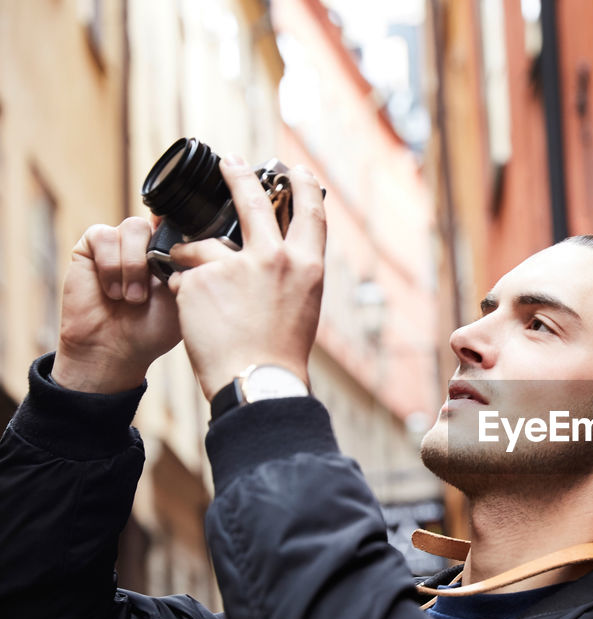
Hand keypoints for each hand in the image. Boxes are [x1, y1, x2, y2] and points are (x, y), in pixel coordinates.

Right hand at [52, 217, 181, 392]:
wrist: (115, 349)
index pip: (179, 225)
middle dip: (154, 259)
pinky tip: (111, 291)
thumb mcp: (185, 298)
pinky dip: (110, 265)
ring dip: (133, 266)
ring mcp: (118, 244)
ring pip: (133, 227)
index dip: (180, 234)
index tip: (177, 257)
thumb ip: (191, 268)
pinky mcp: (90, 247)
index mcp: (171, 255)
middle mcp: (145, 246)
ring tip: (131, 298)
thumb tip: (195, 243)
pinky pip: (103, 236)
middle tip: (147, 295)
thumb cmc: (152, 329)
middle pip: (156, 224)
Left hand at [167, 157, 325, 400]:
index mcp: (307, 267)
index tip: (295, 171)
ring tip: (198, 291)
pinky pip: (182, 275)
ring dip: (193, 260)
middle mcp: (274, 258)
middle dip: (238, 175)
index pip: (311, 213)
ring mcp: (235, 266)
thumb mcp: (303, 306)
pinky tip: (196, 316)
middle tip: (229, 161)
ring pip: (202, 246)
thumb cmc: (280, 354)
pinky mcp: (200, 279)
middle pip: (252, 201)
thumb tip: (273, 255)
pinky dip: (182, 292)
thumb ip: (290, 275)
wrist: (255, 382)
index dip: (303, 186)